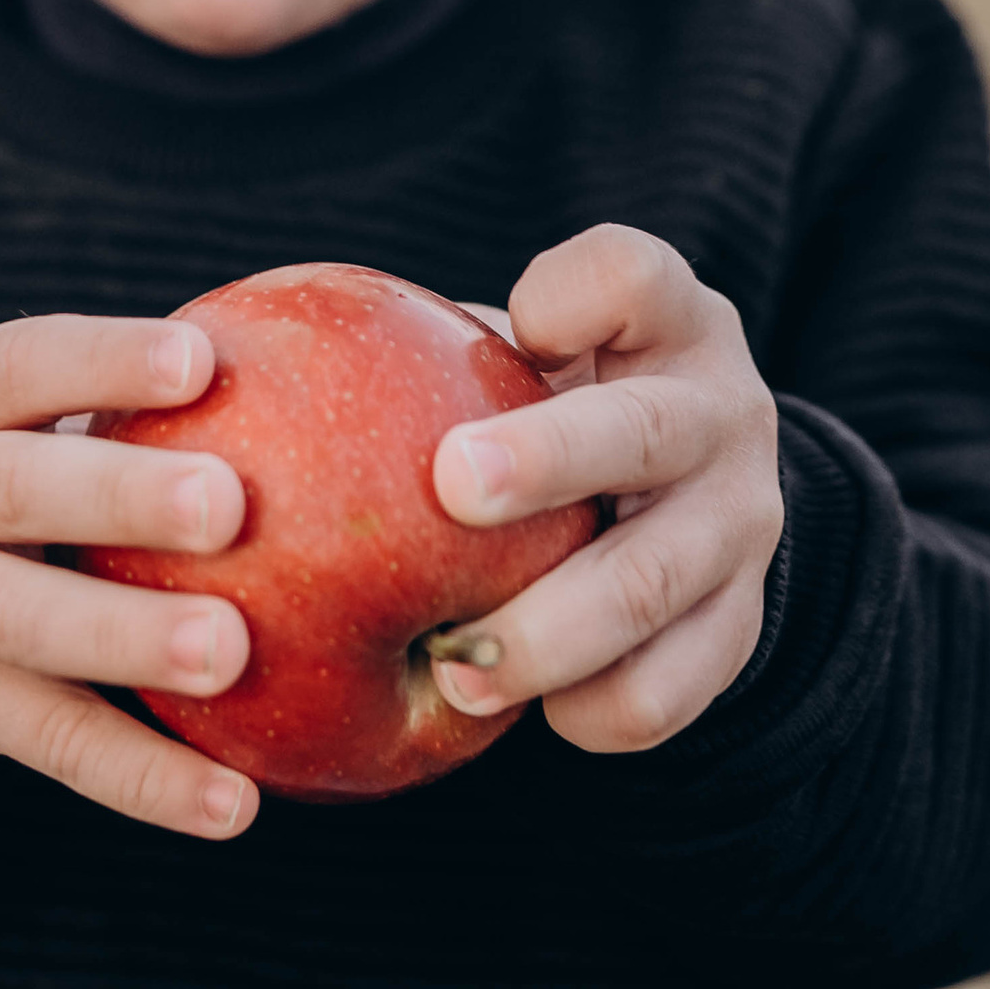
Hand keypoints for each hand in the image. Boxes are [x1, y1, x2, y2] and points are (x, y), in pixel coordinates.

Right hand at [0, 316, 257, 838]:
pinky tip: (234, 803)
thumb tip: (324, 363)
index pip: (21, 365)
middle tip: (226, 506)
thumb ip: (137, 399)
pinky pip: (55, 745)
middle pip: (13, 491)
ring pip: (21, 623)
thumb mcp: (31, 412)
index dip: (103, 360)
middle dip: (119, 498)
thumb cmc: (17, 463)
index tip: (200, 361)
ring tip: (228, 653)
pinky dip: (144, 779)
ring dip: (128, 638)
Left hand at [428, 229, 781, 752]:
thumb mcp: (527, 355)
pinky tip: (530, 712)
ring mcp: (742, 524)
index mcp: (669, 322)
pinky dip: (592, 710)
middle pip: (643, 431)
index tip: (518, 324)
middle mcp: (722, 414)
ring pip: (650, 582)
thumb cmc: (558, 405)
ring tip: (454, 665)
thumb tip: (247, 385)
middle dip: (548, 461)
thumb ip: (444, 355)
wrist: (693, 493)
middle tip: (450, 489)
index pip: (635, 275)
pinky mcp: (740, 625)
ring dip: (547, 632)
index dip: (577, 295)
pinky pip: (668, 688)